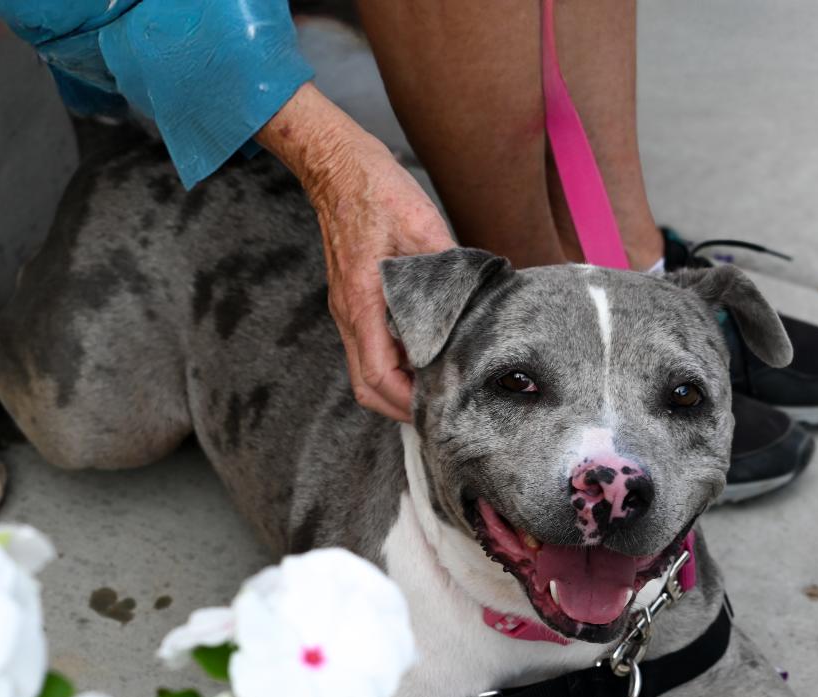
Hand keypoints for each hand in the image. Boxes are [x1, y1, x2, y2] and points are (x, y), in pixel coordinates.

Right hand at [258, 85, 454, 421]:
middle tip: (440, 409)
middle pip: (367, 385)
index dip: (407, 401)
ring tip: (437, 388)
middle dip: (400, 406)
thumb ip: (447, 271)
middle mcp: (349, 314)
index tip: (438, 407)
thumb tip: (481, 299)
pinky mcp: (353, 302)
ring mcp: (348, 310)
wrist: (337, 165)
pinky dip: (395, 364)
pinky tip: (426, 356)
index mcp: (362, 302)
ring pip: (366, 370)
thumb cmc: (376, 190)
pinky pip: (370, 348)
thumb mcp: (423, 226)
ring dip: (398, 387)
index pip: (378, 375)